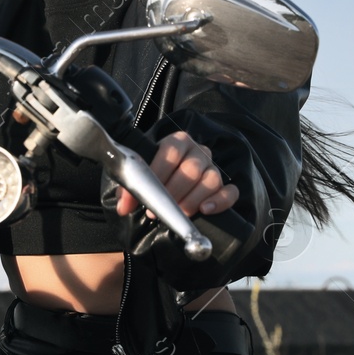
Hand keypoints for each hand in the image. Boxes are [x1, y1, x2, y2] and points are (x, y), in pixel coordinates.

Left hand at [114, 130, 237, 219]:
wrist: (170, 177)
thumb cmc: (155, 175)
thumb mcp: (140, 176)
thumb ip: (129, 189)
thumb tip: (124, 207)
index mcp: (177, 141)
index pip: (170, 152)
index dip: (158, 174)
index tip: (147, 196)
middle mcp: (198, 151)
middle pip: (190, 169)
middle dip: (172, 193)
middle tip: (156, 212)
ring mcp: (213, 167)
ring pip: (210, 181)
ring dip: (191, 201)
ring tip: (177, 213)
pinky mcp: (224, 185)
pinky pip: (230, 192)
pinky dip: (220, 202)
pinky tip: (206, 210)